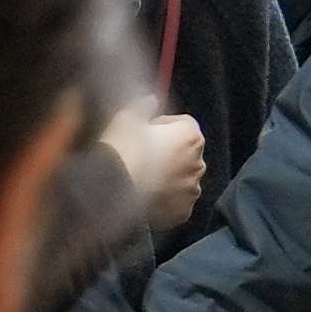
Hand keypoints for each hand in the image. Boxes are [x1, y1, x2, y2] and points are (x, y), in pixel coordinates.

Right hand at [109, 102, 209, 232]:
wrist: (112, 190)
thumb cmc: (121, 149)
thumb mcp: (126, 119)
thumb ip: (143, 107)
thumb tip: (152, 100)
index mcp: (190, 137)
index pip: (184, 123)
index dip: (164, 125)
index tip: (144, 131)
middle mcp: (199, 163)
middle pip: (186, 152)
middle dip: (170, 152)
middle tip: (143, 155)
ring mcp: (192, 190)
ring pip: (182, 178)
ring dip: (169, 175)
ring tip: (143, 178)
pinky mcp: (184, 212)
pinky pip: (177, 201)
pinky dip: (166, 198)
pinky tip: (146, 195)